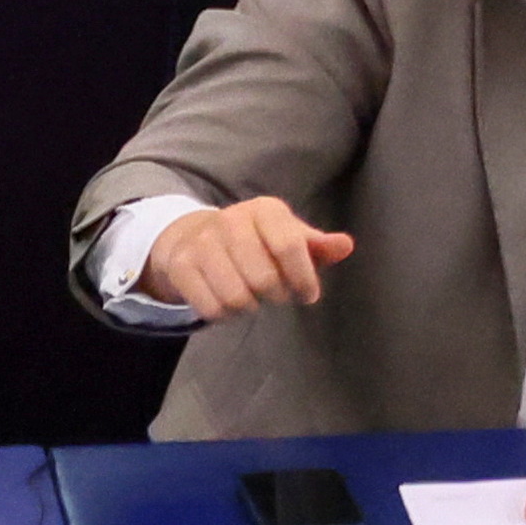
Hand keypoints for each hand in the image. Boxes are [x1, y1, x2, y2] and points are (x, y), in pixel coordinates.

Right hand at [142, 198, 353, 321]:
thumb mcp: (290, 236)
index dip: (303, 278)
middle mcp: (231, 220)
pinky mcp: (180, 266)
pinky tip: (229, 302)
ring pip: (236, 297)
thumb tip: (346, 246)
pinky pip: (211, 308)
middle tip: (276, 294)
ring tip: (252, 297)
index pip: (290, 246)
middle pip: (264, 278)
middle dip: (277, 295)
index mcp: (265, 210)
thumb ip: (319, 245)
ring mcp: (202, 242)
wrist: (196, 236)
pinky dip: (225, 314)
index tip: (309, 295)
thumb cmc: (258, 240)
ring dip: (250, 307)